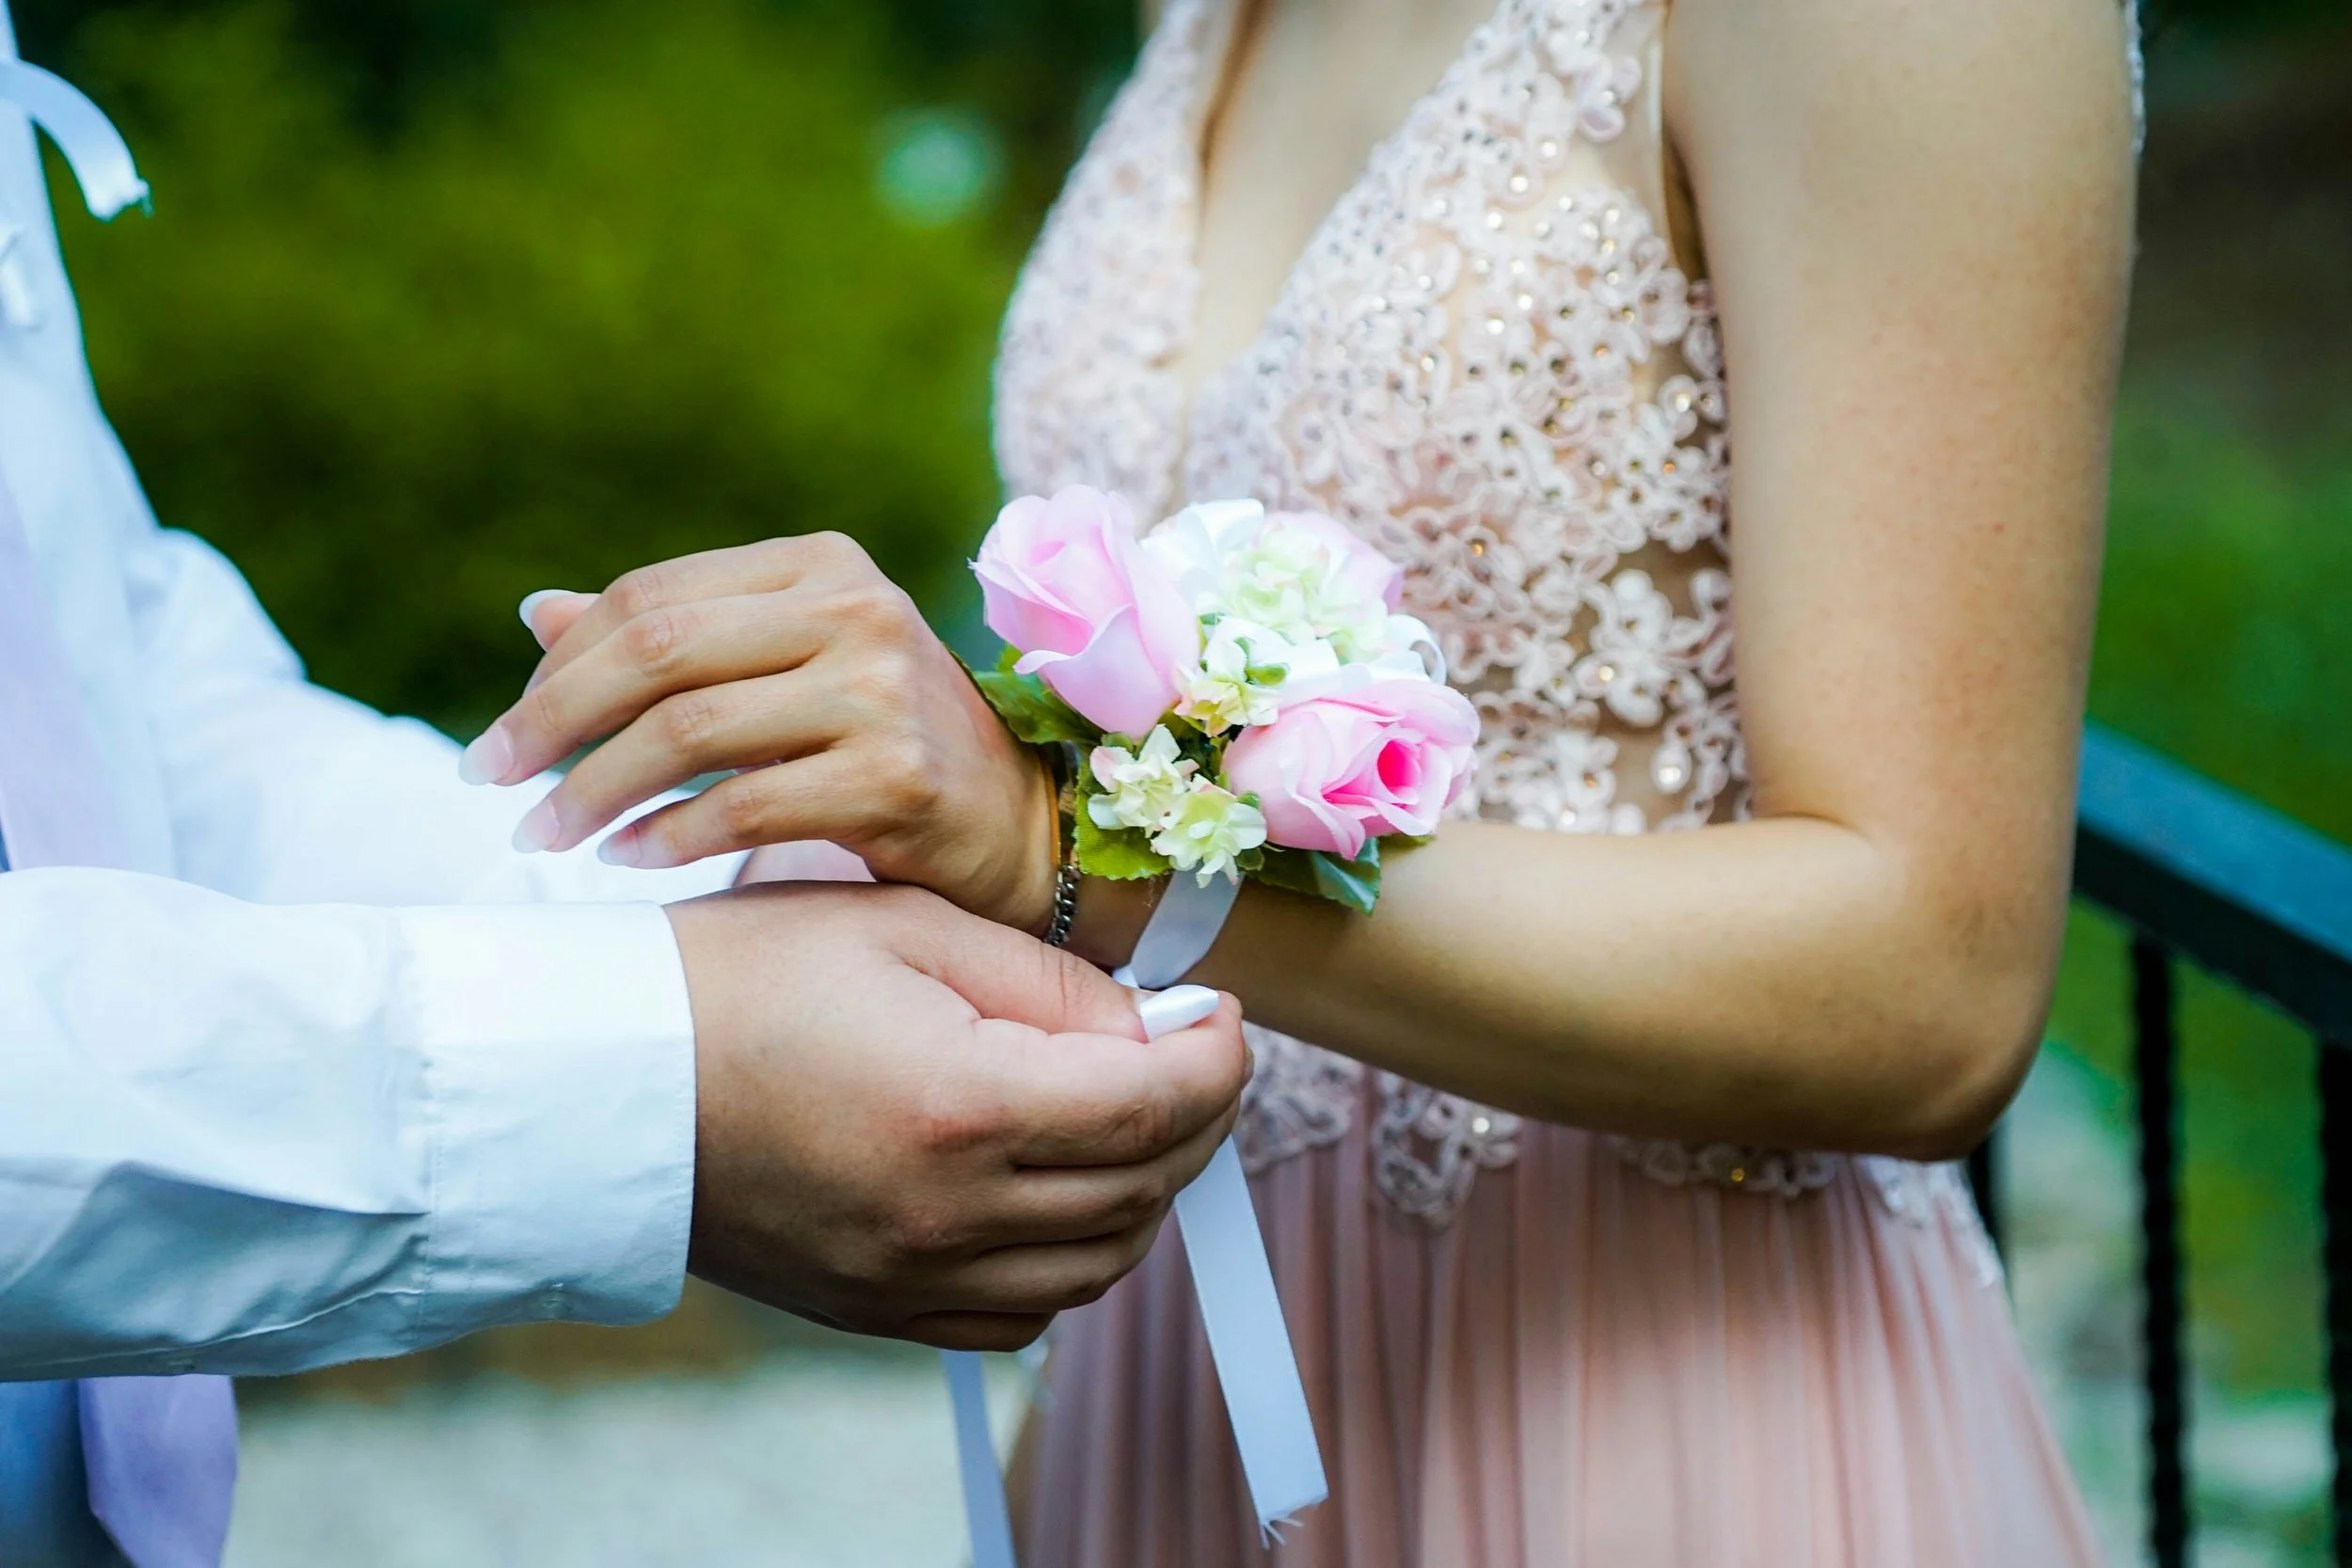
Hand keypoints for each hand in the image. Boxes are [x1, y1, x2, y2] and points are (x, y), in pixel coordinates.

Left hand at [465, 535, 1058, 931]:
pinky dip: (666, 837)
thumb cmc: (887, 748)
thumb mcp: (787, 672)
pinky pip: (742, 805)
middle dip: (553, 721)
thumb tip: (539, 614)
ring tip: (546, 835)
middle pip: (657, 652)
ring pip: (687, 732)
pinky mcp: (898, 777)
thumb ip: (677, 639)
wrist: (1021, 828)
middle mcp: (858, 611)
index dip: (561, 666)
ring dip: (593, 791)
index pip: (652, 599)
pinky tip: (627, 857)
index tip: (508, 735)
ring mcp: (883, 691)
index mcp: (823, 566)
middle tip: (492, 782)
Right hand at [667, 881, 1247, 1349]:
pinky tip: (1058, 1193)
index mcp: (961, 1106)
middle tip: (1185, 1050)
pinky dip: (1070, 1261)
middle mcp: (947, 1214)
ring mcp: (911, 1278)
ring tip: (1130, 1113)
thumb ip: (1045, 983)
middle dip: (1195, 1114)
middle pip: (1144, 1188)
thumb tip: (1148, 1026)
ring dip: (1144, 1189)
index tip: (1222, 1014)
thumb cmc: (737, 979)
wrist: (601, 1082)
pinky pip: (1023, 1315)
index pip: (1154, 1106)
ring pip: (1100, 1265)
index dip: (1216, 1057)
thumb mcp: (902, 930)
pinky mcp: (877, 1311)